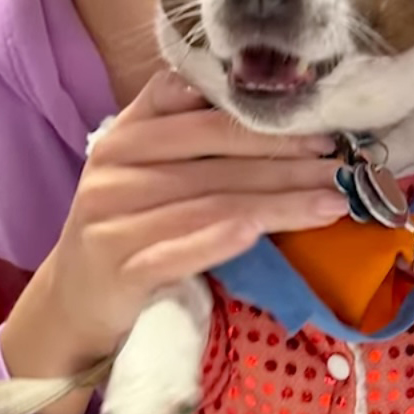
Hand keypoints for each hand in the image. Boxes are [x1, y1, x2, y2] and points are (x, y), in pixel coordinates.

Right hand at [1, 72, 345, 413]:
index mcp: (124, 136)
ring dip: (279, 203)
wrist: (71, 302)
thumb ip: (182, 133)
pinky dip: (223, 240)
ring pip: (210, 204)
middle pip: (215, 160)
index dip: (261, 120)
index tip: (319, 127)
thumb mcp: (139, 171)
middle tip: (341, 164)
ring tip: (332, 203)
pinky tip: (263, 232)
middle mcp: (114, 171)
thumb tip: (269, 111)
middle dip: (287, 161)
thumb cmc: (123, 228)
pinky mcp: (119, 270)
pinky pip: (179, 250)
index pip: (199, 115)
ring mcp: (111, 221)